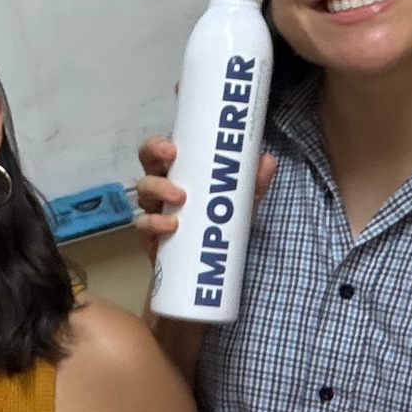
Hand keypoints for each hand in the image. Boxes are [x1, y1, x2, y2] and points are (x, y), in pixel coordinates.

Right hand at [131, 133, 277, 266]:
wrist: (208, 267)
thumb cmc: (219, 225)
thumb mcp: (241, 203)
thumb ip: (254, 183)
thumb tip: (267, 159)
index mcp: (180, 174)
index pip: (160, 151)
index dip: (159, 144)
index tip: (173, 147)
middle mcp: (162, 188)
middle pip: (146, 163)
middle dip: (153, 155)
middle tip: (171, 159)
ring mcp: (154, 211)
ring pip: (144, 191)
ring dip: (159, 188)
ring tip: (181, 197)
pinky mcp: (150, 236)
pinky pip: (144, 225)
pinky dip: (155, 223)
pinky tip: (171, 225)